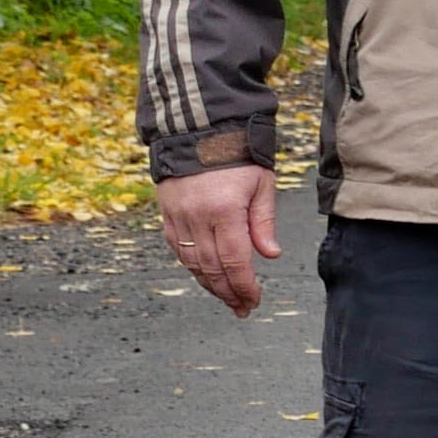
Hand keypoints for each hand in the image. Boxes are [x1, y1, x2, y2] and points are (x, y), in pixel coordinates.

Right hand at [158, 164, 281, 317]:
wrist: (199, 129)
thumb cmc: (236, 154)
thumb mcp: (261, 184)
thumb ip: (264, 222)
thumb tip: (270, 255)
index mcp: (224, 210)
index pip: (235, 261)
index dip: (244, 286)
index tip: (253, 301)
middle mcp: (197, 217)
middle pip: (212, 268)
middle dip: (228, 293)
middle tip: (242, 308)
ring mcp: (178, 217)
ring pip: (192, 263)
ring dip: (210, 285)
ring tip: (226, 298)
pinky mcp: (166, 214)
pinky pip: (177, 249)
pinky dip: (192, 267)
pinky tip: (205, 276)